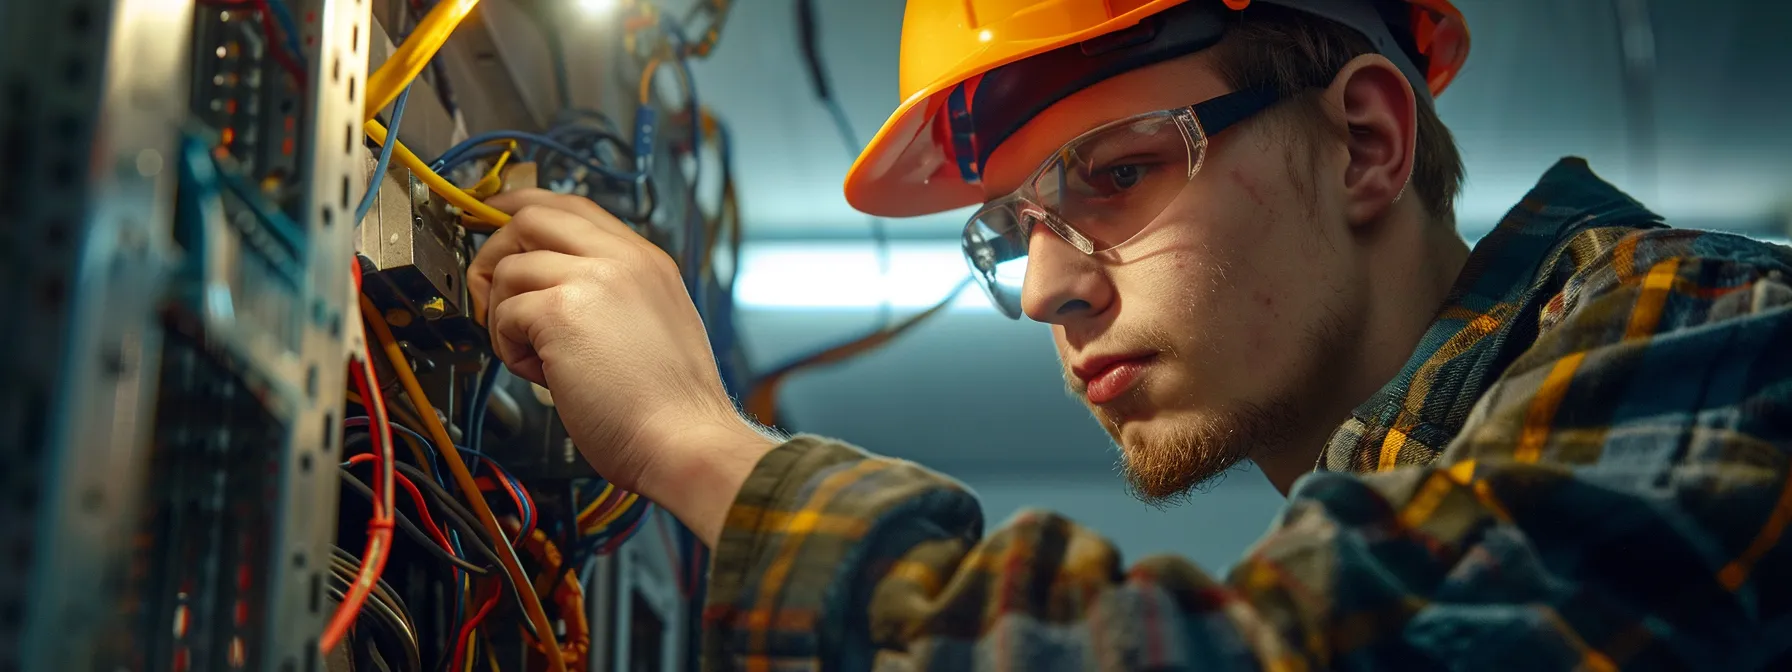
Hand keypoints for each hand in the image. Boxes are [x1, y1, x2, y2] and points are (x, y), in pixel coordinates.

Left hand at [468, 189, 776, 545]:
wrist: (685, 440)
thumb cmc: (671, 407)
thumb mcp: (654, 325)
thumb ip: (612, 296)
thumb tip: (552, 292)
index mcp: (647, 261)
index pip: (575, 208)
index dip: (526, 209)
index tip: (498, 221)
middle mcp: (623, 260)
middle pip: (533, 217)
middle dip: (496, 253)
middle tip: (491, 295)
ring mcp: (593, 280)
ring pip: (510, 269)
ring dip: (505, 316)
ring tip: (537, 357)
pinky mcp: (561, 310)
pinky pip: (505, 312)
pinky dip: (509, 347)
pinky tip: (542, 373)